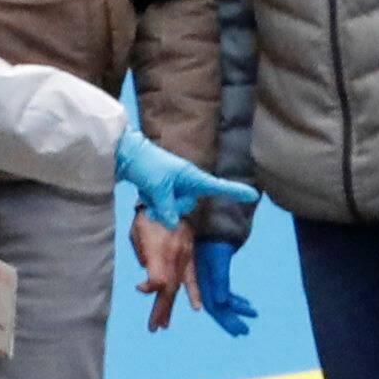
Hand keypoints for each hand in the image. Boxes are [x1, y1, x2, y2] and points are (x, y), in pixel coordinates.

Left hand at [115, 128, 259, 231]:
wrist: (126, 155)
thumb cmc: (146, 165)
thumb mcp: (158, 189)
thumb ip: (167, 209)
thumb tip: (173, 224)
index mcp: (191, 176)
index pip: (217, 186)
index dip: (234, 192)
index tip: (253, 195)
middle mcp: (186, 182)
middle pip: (188, 205)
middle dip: (172, 204)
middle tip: (157, 191)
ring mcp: (174, 186)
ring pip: (173, 208)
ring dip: (159, 204)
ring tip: (148, 189)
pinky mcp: (163, 190)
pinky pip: (163, 206)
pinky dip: (153, 203)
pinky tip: (144, 191)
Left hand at [134, 213, 192, 329]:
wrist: (174, 196)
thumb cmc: (149, 214)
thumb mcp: (137, 231)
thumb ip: (141, 253)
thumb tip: (147, 272)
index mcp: (160, 252)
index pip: (156, 281)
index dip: (149, 288)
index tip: (140, 287)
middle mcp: (175, 259)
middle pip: (167, 291)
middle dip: (160, 310)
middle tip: (154, 328)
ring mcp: (185, 258)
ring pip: (178, 288)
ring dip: (170, 307)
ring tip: (164, 325)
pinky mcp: (191, 256)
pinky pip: (193, 278)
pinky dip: (193, 293)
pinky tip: (197, 307)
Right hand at [188, 239, 257, 338]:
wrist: (220, 215)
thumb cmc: (218, 234)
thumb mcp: (220, 257)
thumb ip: (220, 279)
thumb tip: (223, 303)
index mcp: (201, 279)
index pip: (213, 305)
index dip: (225, 320)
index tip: (238, 331)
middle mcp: (204, 279)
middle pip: (217, 306)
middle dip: (231, 319)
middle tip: (245, 331)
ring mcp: (211, 275)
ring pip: (223, 299)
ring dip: (237, 309)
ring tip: (253, 315)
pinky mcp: (219, 270)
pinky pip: (226, 290)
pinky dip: (237, 299)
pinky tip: (248, 305)